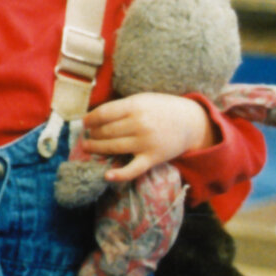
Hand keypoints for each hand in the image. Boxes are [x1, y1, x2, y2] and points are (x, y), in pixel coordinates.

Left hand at [81, 92, 212, 182]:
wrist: (191, 122)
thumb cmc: (162, 109)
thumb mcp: (142, 100)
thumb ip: (121, 107)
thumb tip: (94, 115)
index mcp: (135, 106)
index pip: (103, 114)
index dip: (90, 119)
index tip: (84, 122)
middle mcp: (139, 124)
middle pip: (106, 131)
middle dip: (93, 134)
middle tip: (88, 135)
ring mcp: (146, 142)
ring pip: (113, 147)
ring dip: (96, 148)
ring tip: (87, 146)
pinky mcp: (152, 158)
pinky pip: (133, 169)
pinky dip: (119, 174)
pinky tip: (106, 175)